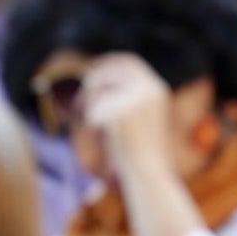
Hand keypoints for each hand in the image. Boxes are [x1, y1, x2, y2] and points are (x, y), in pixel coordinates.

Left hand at [80, 53, 172, 179]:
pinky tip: (104, 141)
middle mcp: (149, 89)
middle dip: (91, 80)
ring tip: (94, 129)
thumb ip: (126, 99)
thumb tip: (97, 84)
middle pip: (110, 70)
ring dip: (87, 106)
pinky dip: (90, 125)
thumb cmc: (143, 154)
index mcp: (157, 89)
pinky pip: (92, 110)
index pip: (130, 62)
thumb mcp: (140, 120)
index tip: (92, 70)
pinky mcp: (121, 111)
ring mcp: (136, 98)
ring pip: (97, 91)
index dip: (109, 63)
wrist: (149, 173)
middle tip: (78, 97)